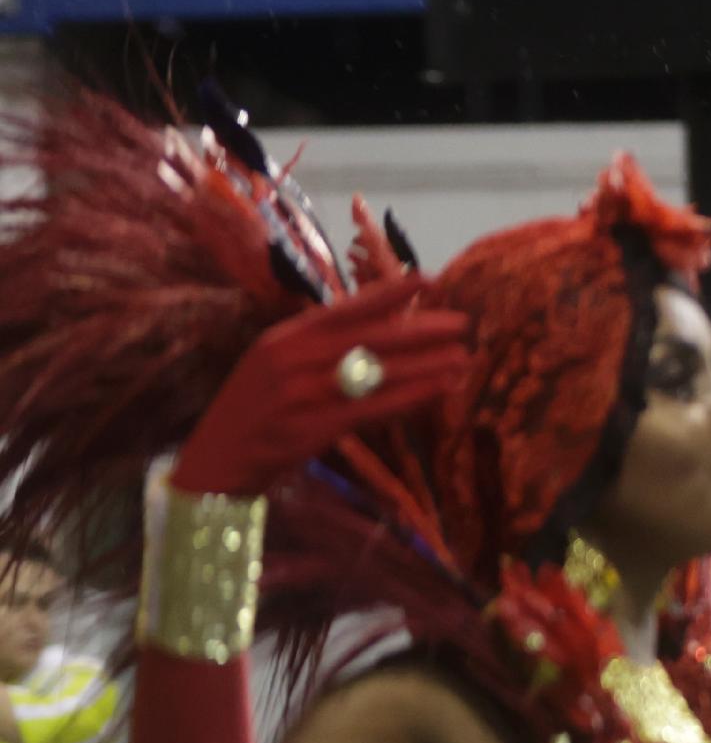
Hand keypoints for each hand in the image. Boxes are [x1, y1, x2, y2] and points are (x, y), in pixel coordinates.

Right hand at [172, 275, 469, 495]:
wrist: (214, 464)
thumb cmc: (253, 414)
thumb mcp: (275, 367)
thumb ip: (317, 349)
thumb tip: (375, 332)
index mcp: (284, 339)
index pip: (344, 309)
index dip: (387, 293)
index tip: (426, 278)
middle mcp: (293, 360)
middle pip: (370, 339)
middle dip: (421, 330)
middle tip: (463, 324)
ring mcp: (303, 394)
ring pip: (379, 373)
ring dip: (427, 365)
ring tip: (464, 358)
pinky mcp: (313, 429)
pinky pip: (374, 408)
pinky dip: (411, 397)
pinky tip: (440, 391)